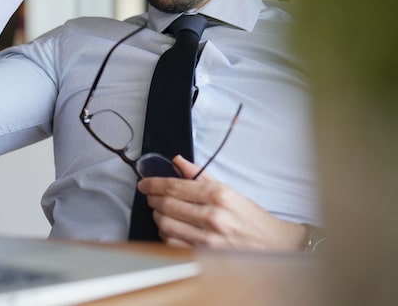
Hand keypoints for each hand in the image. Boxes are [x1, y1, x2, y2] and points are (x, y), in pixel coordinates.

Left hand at [137, 155, 306, 250]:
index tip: (144, 183)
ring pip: (165, 225)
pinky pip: (172, 244)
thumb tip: (177, 161)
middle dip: (153, 199)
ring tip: (162, 212)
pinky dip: (166, 235)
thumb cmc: (252, 219)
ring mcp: (208, 239)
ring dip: (158, 217)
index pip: (174, 186)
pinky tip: (171, 229)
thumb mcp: (229, 191)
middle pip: (166, 205)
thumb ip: (200, 175)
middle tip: (151, 197)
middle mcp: (213, 216)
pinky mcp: (205, 256)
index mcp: (219, 195)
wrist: (275, 247)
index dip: (153, 183)